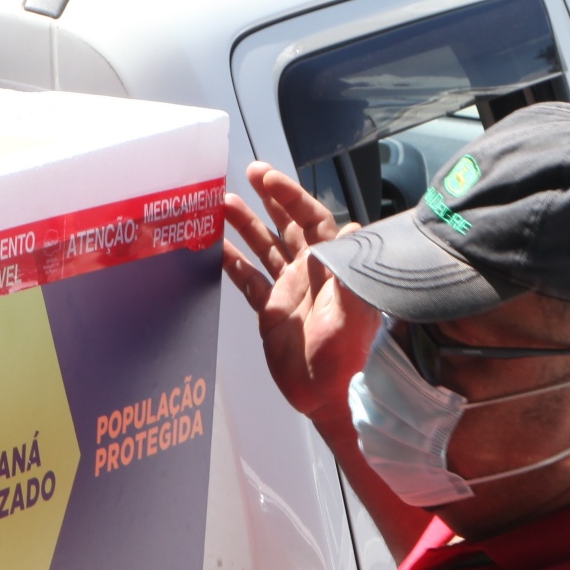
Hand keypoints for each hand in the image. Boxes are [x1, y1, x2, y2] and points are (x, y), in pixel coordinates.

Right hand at [220, 162, 376, 425]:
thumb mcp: (354, 312)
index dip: (290, 196)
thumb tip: (353, 230)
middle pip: (288, 225)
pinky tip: (214, 249)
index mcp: (331, 265)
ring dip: (246, 226)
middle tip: (249, 174)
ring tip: (223, 203)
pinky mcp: (271, 312)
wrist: (332, 395)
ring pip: (265, 248)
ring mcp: (289, 290)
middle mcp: (310, 272)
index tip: (267, 178)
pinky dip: (232, 264)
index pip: (312, 219)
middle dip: (270, 199)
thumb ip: (350, 273)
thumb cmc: (351, 355)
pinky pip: (248, 281)